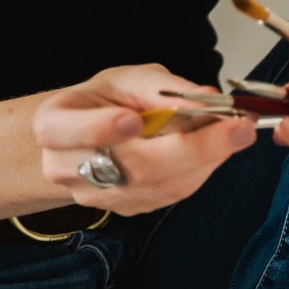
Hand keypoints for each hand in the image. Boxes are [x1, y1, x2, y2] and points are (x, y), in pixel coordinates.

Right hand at [34, 64, 255, 216]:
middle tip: (236, 127)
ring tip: (234, 132)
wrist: (92, 135)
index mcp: (53, 125)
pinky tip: (215, 150)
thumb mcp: (127, 78)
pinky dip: (199, 171)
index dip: (98, 129)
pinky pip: (168, 195)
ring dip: (204, 160)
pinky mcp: (125, 209)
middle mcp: (65, 168)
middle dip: (190, 148)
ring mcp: (95, 196)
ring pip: (157, 186)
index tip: (133, 120)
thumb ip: (163, 88)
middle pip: (128, 167)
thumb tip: (206, 97)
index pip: (66, 131)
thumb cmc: (106, 100)